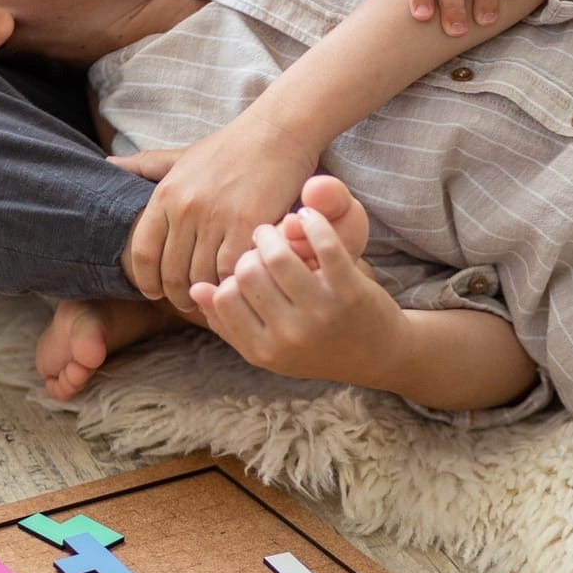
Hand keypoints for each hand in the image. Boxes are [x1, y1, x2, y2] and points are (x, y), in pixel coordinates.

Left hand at [119, 116, 316, 309]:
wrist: (276, 134)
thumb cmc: (229, 148)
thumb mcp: (181, 156)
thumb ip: (145, 165)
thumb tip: (107, 164)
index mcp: (166, 194)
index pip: (143, 253)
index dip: (145, 281)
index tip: (153, 292)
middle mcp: (186, 208)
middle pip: (171, 273)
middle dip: (177, 294)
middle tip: (187, 300)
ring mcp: (216, 218)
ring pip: (201, 277)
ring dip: (205, 293)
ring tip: (211, 296)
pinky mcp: (247, 226)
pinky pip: (230, 270)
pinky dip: (231, 282)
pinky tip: (235, 284)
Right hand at [190, 209, 399, 384]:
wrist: (378, 355)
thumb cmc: (316, 347)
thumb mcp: (268, 347)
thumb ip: (230, 323)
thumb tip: (195, 289)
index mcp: (264, 350)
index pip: (226, 297)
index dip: (231, 275)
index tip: (246, 265)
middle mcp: (290, 336)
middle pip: (247, 273)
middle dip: (250, 251)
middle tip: (260, 241)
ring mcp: (321, 314)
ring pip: (277, 256)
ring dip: (273, 233)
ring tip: (276, 229)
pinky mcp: (350, 291)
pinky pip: (323, 244)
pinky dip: (312, 222)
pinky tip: (307, 216)